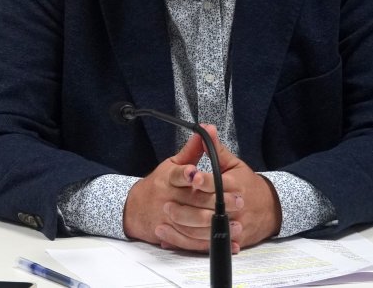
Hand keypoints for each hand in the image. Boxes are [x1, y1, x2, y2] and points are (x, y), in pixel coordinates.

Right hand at [123, 125, 242, 252]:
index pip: (176, 175)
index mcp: (166, 179)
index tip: (196, 173)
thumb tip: (205, 130)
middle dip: (215, 201)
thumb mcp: (171, 164)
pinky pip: (193, 241)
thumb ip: (191, 151)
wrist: (135, 209)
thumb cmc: (159, 184)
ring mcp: (169, 218)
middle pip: (191, 201)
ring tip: (236, 222)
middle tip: (237, 200)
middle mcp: (167, 198)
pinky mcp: (173, 234)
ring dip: (215, 224)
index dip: (185, 174)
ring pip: (193, 223)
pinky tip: (229, 241)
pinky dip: (211, 242)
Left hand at [161, 130, 282, 250]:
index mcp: (236, 186)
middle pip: (211, 210)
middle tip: (167, 205)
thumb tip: (206, 128)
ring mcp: (234, 225)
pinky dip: (189, 243)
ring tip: (165, 221)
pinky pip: (208, 244)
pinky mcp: (232, 240)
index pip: (218, 183)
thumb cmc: (247, 184)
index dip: (204, 180)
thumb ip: (216, 149)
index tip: (191, 177)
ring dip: (185, 227)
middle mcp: (235, 207)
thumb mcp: (233, 164)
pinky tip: (170, 239)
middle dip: (188, 208)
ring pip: (207, 230)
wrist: (270, 208)